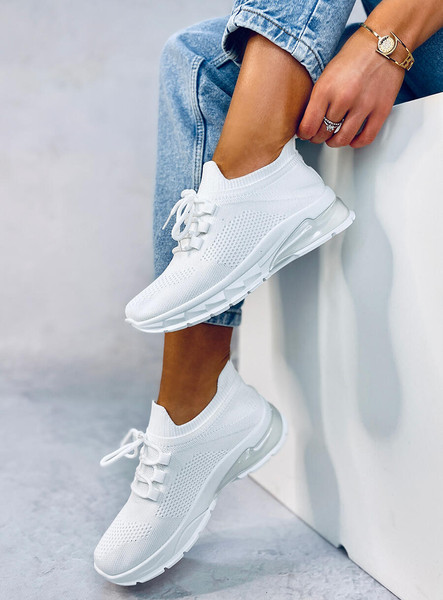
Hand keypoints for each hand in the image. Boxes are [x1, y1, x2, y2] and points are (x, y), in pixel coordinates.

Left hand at [298, 27, 404, 147]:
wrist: (385, 41)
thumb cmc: (356, 54)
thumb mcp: (327, 73)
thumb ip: (319, 98)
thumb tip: (310, 119)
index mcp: (326, 89)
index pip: (308, 125)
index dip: (304, 133)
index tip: (305, 133)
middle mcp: (344, 99)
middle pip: (324, 133)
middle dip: (318, 137)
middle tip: (318, 134)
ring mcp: (364, 105)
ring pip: (343, 138)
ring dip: (335, 142)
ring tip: (333, 138)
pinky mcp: (381, 110)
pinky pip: (366, 137)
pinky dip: (356, 142)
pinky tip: (352, 139)